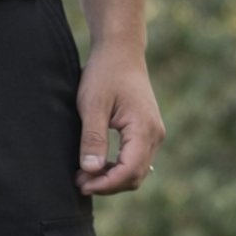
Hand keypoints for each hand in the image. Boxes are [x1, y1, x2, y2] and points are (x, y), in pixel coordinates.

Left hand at [75, 45, 163, 195]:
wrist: (121, 51)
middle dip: (107, 184)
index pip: (129, 171)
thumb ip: (93, 138)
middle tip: (79, 181)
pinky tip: (97, 165)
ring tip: (85, 174)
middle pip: (135, 176)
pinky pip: (136, 160)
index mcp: (144, 129)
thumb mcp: (93, 104)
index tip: (82, 184)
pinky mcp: (148, 132)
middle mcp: (155, 135)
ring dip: (112, 178)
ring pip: (136, 171)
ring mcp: (154, 134)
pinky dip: (118, 168)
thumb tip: (91, 170)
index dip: (106, 184)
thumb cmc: (105, 73)